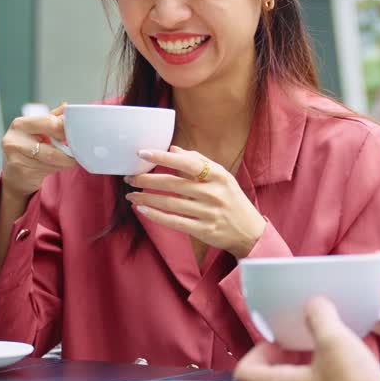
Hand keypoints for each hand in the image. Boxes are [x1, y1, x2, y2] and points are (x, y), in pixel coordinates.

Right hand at [0, 104, 77, 198]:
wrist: (13, 173)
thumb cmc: (27, 147)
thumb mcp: (37, 129)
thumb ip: (51, 118)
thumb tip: (66, 106)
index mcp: (20, 124)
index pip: (49, 123)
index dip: (65, 129)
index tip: (74, 134)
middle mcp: (14, 140)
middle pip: (51, 147)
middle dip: (68, 150)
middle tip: (76, 151)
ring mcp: (16, 158)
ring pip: (52, 160)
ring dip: (65, 161)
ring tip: (69, 159)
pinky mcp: (22, 173)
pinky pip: (47, 170)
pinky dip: (58, 168)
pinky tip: (57, 166)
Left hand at [125, 146, 265, 257]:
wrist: (249, 231)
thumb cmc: (231, 199)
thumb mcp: (221, 176)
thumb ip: (198, 161)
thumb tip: (172, 150)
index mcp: (218, 175)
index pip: (187, 163)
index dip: (163, 158)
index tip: (142, 153)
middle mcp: (214, 193)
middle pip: (173, 184)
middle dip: (147, 180)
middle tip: (130, 178)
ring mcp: (209, 213)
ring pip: (170, 204)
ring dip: (146, 198)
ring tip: (131, 195)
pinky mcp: (204, 231)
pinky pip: (174, 222)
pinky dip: (156, 216)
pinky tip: (142, 210)